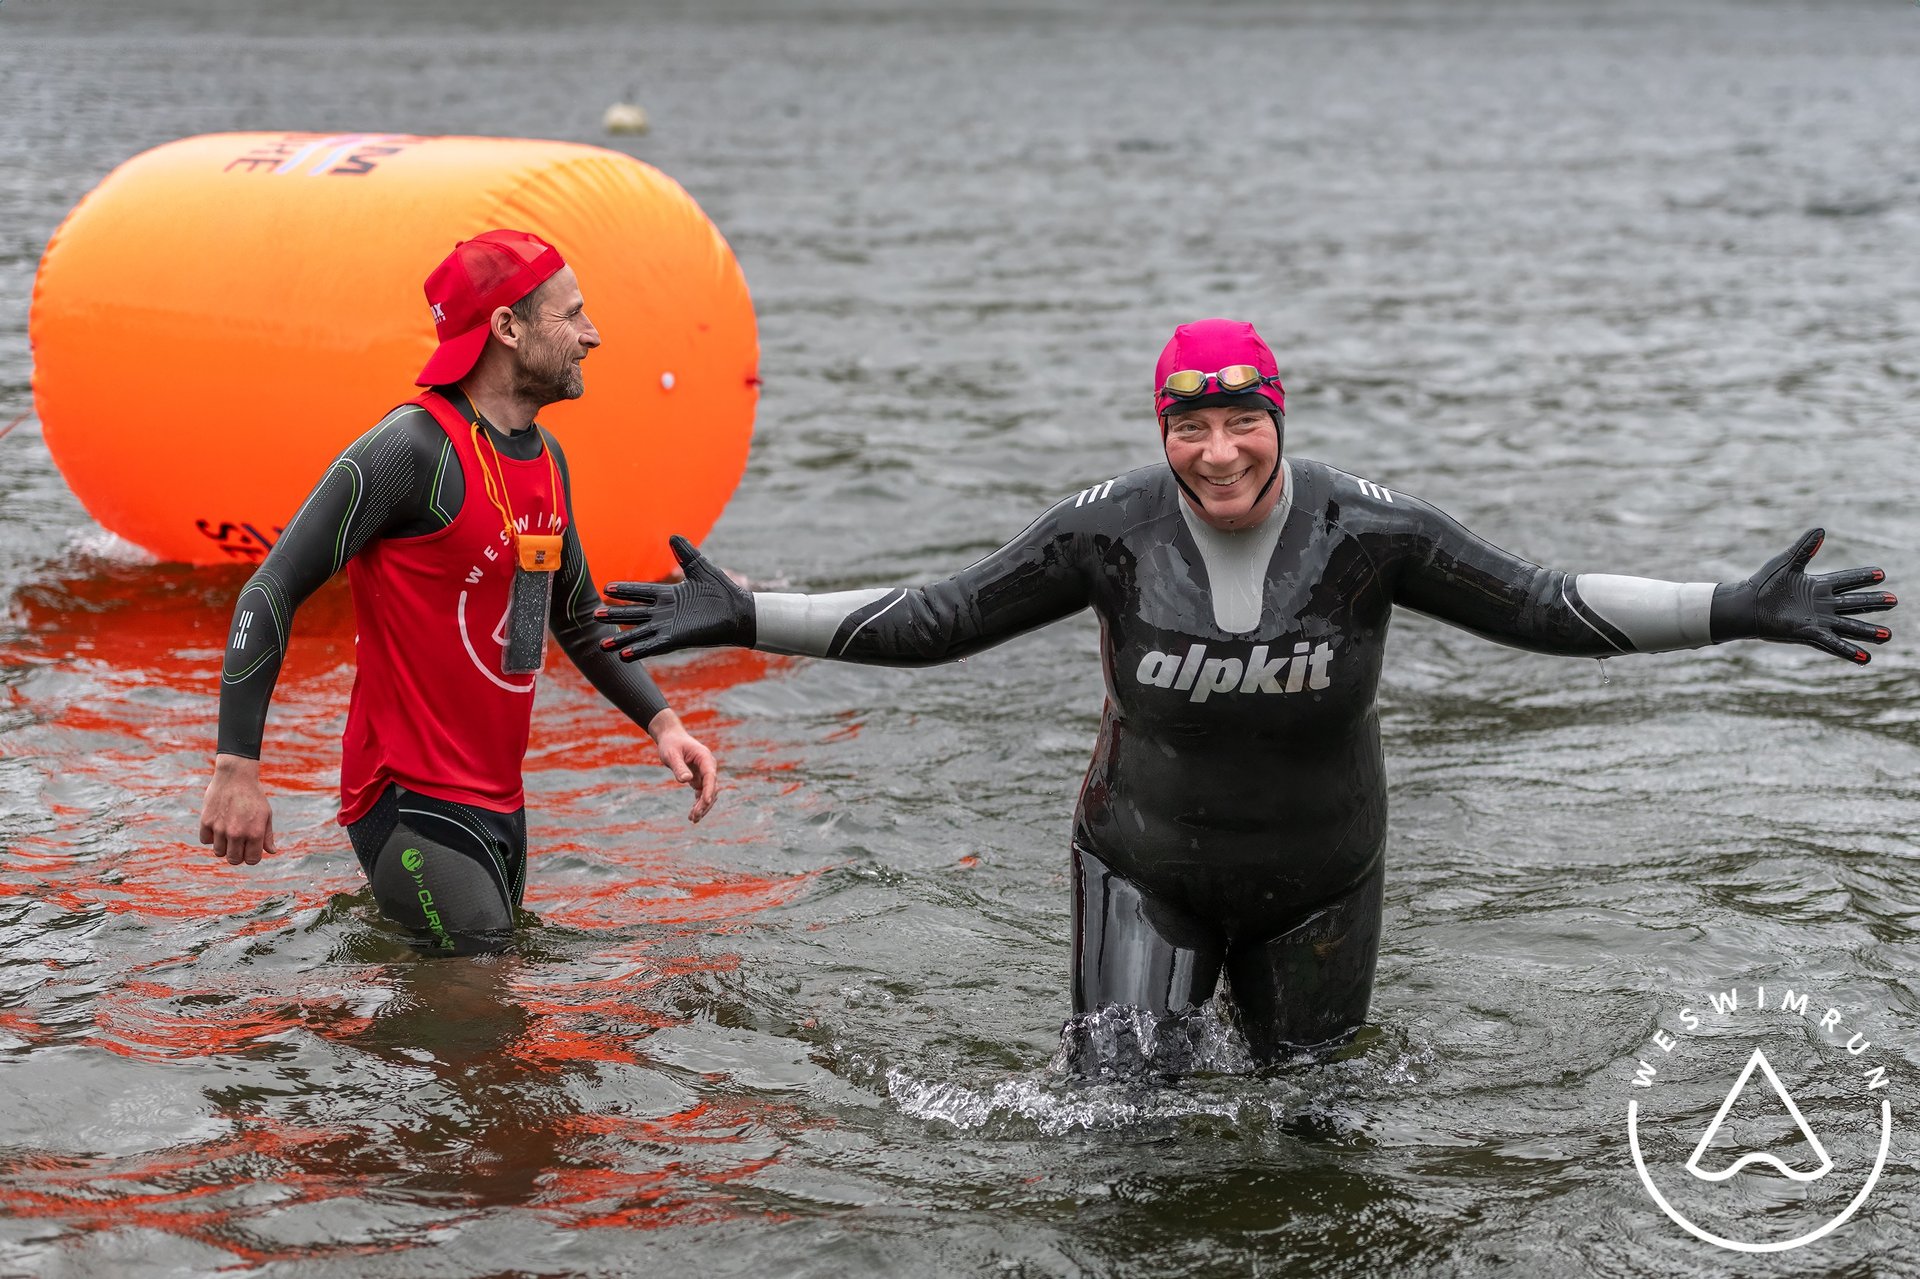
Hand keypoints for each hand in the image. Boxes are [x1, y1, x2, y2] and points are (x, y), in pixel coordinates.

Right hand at [200, 754, 276, 864]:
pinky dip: (210, 837)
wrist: (236, 776)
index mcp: (255, 833)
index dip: (251, 857)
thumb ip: (267, 836)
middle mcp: (237, 833)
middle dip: (237, 855)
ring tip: (228, 833)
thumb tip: (272, 852)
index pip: (251, 860)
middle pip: (233, 859)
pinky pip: (205, 840)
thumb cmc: (254, 796)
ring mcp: (220, 828)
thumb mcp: (266, 814)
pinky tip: (217, 825)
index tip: (250, 850)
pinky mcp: (206, 821)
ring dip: (224, 846)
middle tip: (238, 844)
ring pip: (219, 852)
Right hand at [599, 535, 754, 662]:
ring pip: (639, 633)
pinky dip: (639, 649)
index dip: (625, 590)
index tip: (606, 587)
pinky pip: (653, 645)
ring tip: (601, 645)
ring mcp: (669, 627)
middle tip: (594, 615)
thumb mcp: (701, 568)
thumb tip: (673, 536)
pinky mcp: (677, 639)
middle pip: (634, 614)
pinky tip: (624, 655)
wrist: (741, 613)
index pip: (641, 592)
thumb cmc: (724, 592)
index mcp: (670, 596)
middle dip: (615, 615)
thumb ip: (686, 554)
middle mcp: (666, 613)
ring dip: (621, 639)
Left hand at [647, 709, 718, 822]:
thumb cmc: (671, 744)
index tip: (705, 802)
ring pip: (709, 793)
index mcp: (704, 757)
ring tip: (692, 819)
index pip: (710, 776)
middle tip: (694, 817)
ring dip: (703, 806)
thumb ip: (678, 767)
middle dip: (705, 803)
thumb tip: (686, 780)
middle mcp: (708, 766)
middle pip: (712, 787)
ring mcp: (705, 773)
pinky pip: (702, 793)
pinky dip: (699, 804)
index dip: (709, 790)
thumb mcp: (671, 754)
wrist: (671, 738)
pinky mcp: (700, 778)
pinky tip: (692, 815)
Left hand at [1713, 528, 1896, 662]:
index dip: (1863, 577)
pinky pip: (1832, 643)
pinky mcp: (1809, 632)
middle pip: (1853, 603)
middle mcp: (1821, 605)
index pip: (1846, 580)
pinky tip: (1865, 658)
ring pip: (1849, 626)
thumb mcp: (1787, 562)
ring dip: (1868, 631)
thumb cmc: (1763, 583)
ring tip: (1888, 635)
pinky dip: (1848, 650)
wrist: (1745, 604)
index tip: (1882, 573)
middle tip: (1894, 600)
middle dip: (1873, 603)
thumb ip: (1804, 548)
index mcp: (1817, 586)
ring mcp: (1817, 620)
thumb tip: (1820, 530)